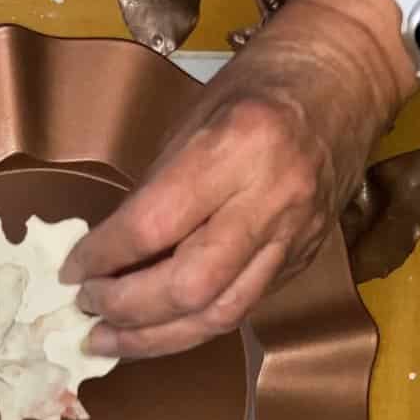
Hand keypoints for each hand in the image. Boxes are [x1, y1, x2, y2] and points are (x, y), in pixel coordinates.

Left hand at [61, 0, 418, 359]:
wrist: (349, 76)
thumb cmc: (259, 84)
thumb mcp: (190, 121)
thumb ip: (154, 192)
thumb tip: (110, 253)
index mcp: (236, 148)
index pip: (152, 226)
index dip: (101, 257)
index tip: (70, 271)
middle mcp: (270, 201)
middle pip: (188, 287)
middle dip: (126, 309)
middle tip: (86, 309)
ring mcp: (294, 238)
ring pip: (219, 315)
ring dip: (155, 339)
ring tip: (108, 342)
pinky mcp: (303, 260)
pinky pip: (241, 308)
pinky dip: (190, 325)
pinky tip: (154, 330)